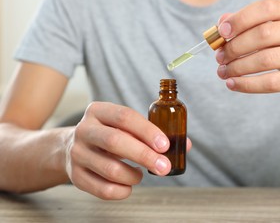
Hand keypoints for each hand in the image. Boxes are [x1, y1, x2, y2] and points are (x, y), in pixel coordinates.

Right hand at [65, 102, 190, 199]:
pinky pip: (102, 189)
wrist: (71, 146)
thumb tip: (185, 146)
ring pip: (109, 169)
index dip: (147, 131)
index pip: (125, 117)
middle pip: (115, 142)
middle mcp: (84, 130)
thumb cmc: (109, 134)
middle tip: (164, 167)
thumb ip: (153, 133)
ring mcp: (77, 153)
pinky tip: (129, 184)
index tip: (166, 145)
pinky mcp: (75, 175)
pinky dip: (122, 190)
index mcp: (98, 111)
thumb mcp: (125, 126)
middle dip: (144, 156)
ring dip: (134, 175)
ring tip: (142, 175)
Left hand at [216, 0, 279, 104]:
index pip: (267, 7)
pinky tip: (232, 84)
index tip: (222, 32)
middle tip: (220, 57)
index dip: (241, 19)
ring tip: (223, 71)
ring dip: (237, 67)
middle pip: (263, 34)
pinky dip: (247, 84)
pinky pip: (271, 83)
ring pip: (265, 60)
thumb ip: (249, 24)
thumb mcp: (276, 32)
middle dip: (235, 47)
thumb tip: (221, 24)